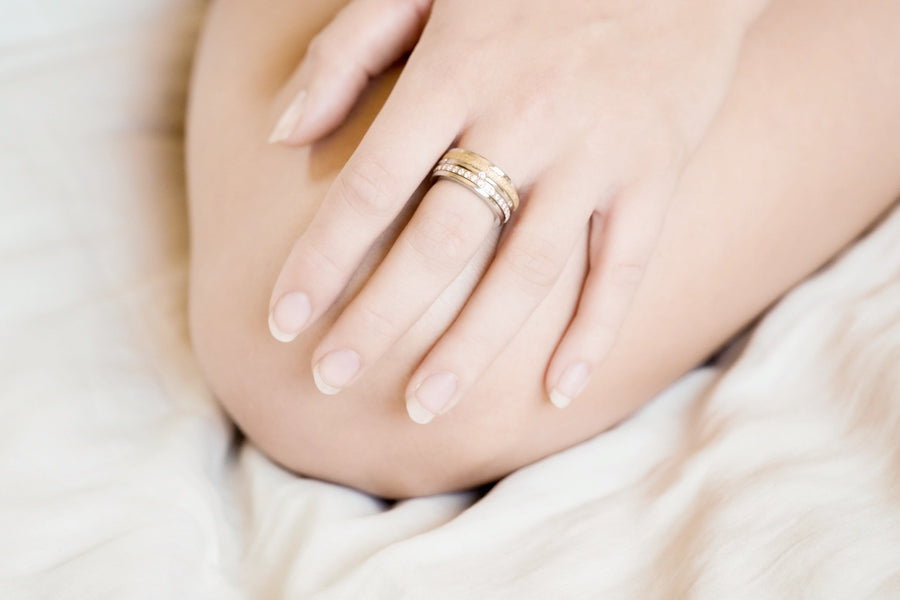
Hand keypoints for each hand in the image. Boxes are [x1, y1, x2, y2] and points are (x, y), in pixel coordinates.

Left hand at [266, 0, 767, 421]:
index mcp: (457, 70)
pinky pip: (627, 265)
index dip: (322, 261)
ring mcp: (596, 152)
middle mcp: (524, 119)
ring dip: (471, 348)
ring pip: (527, 271)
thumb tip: (282, 131)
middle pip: (439, 243)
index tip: (284, 320)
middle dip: (377, 319)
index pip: (371, 188)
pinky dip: (597, 331)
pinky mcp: (655, 171)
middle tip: (331, 379)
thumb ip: (348, 48)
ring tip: (422, 406)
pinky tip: (560, 390)